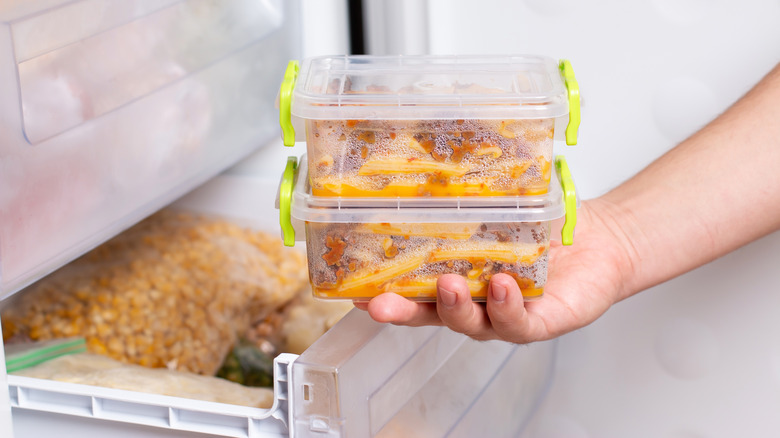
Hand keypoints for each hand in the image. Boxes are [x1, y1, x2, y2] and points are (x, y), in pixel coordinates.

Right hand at [354, 199, 636, 342]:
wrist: (599, 238)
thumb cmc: (543, 222)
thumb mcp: (498, 197)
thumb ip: (466, 181)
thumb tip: (430, 136)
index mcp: (455, 274)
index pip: (410, 288)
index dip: (381, 291)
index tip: (350, 290)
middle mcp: (474, 300)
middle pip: (429, 315)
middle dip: (402, 312)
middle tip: (378, 304)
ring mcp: (503, 314)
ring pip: (470, 323)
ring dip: (454, 307)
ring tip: (449, 284)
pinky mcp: (540, 321)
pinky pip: (517, 323)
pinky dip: (506, 307)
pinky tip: (503, 285)